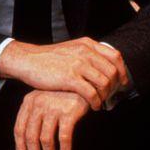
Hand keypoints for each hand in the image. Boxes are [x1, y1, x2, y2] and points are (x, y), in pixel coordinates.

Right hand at [0, 38, 128, 109]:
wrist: (27, 60)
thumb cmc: (48, 58)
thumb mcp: (70, 49)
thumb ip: (87, 54)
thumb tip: (104, 68)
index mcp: (86, 44)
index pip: (115, 56)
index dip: (122, 71)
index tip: (122, 82)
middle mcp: (84, 52)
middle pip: (113, 71)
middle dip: (115, 87)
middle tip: (111, 96)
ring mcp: (77, 64)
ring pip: (105, 83)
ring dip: (106, 96)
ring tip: (101, 102)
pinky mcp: (70, 78)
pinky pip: (92, 93)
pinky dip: (97, 102)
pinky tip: (94, 106)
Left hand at [14, 90, 89, 149]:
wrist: (81, 81)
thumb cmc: (61, 94)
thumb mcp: (43, 99)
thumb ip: (34, 114)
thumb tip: (27, 141)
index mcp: (29, 101)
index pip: (19, 128)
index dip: (20, 147)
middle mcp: (38, 104)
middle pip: (31, 136)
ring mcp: (53, 108)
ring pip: (46, 139)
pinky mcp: (68, 112)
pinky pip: (64, 137)